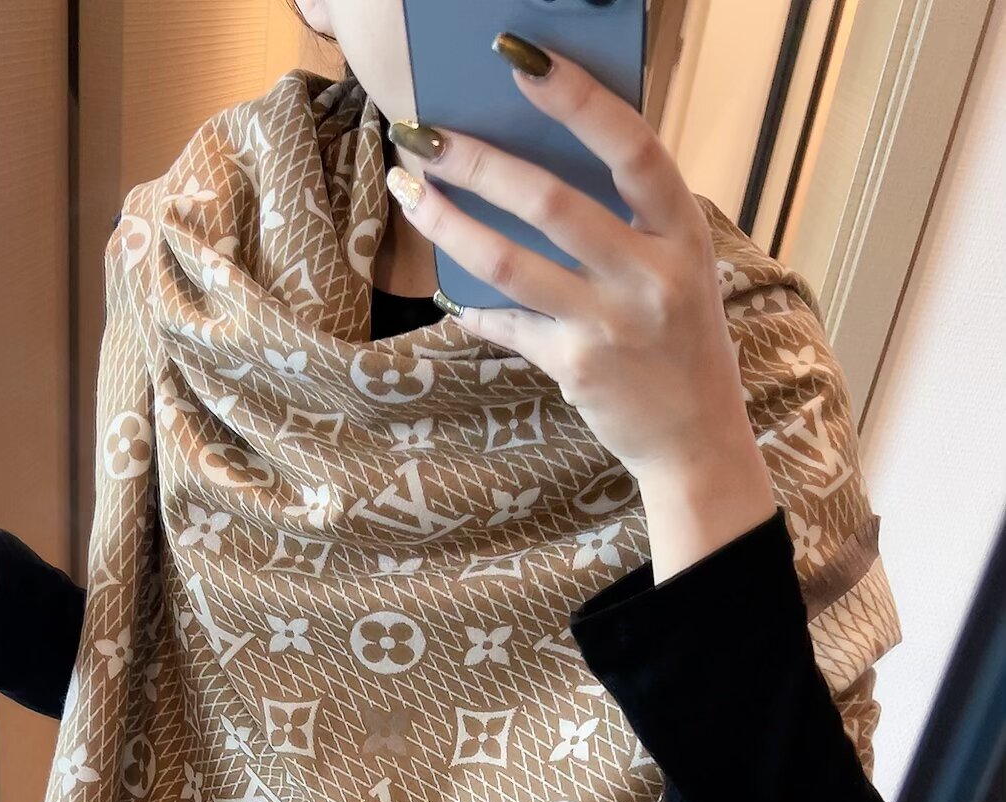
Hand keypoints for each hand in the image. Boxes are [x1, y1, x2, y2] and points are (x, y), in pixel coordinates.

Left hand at [386, 38, 776, 575]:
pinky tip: (448, 293)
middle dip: (477, 161)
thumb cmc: (679, 340)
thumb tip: (539, 158)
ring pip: (510, 263)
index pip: (632, 147)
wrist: (696, 440)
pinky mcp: (576, 367)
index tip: (521, 57)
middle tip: (424, 133)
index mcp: (683, 232)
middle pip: (551, 201)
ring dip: (448, 224)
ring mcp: (611, 325)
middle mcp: (651, 276)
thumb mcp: (678, 268)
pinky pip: (506, 323)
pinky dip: (472, 306)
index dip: (577, 97)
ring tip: (409, 191)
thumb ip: (628, 219)